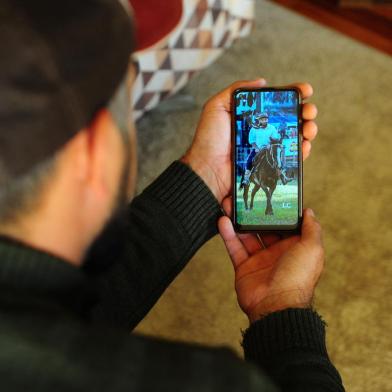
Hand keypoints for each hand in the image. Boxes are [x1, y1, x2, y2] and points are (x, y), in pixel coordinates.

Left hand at [181, 79, 317, 202]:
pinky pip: (291, 157)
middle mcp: (262, 131)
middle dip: (306, 111)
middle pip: (291, 118)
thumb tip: (261, 81)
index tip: (305, 90)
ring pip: (296, 136)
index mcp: (252, 116)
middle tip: (309, 111)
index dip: (294, 95)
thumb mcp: (216, 107)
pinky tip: (305, 145)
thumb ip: (235, 90)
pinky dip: (303, 150)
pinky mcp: (270, 165)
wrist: (208, 169)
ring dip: (309, 129)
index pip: (277, 103)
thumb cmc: (209, 139)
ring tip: (309, 127)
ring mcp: (267, 148)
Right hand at [218, 200, 323, 322]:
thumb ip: (312, 229)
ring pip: (247, 235)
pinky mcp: (244, 267)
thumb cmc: (297, 278)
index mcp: (294, 248)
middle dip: (255, 214)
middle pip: (263, 228)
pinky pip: (235, 247)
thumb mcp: (312, 249)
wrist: (275, 305)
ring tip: (232, 205)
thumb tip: (309, 212)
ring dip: (239, 220)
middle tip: (246, 197)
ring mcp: (259, 260)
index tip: (270, 195)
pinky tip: (223, 220)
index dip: (278, 211)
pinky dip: (228, 234)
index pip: (285, 225)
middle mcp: (277, 252)